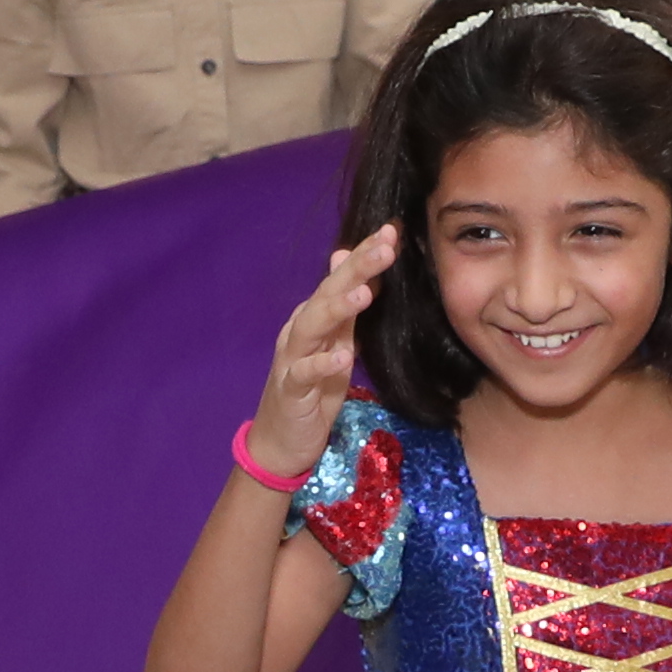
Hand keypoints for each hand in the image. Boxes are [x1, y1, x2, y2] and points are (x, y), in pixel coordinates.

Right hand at [253, 226, 392, 471]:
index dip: (363, 255)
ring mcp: (292, 359)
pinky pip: (305, 373)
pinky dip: (323, 363)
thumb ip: (344, 306)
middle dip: (356, 269)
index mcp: (314, 318)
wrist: (280, 441)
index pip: (340, 279)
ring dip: (338, 307)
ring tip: (365, 292)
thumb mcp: (334, 344)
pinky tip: (344, 356)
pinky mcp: (291, 391)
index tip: (391, 230)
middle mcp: (301, 331)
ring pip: (312, 326)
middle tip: (386, 246)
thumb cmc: (312, 392)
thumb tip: (345, 257)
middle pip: (327, 293)